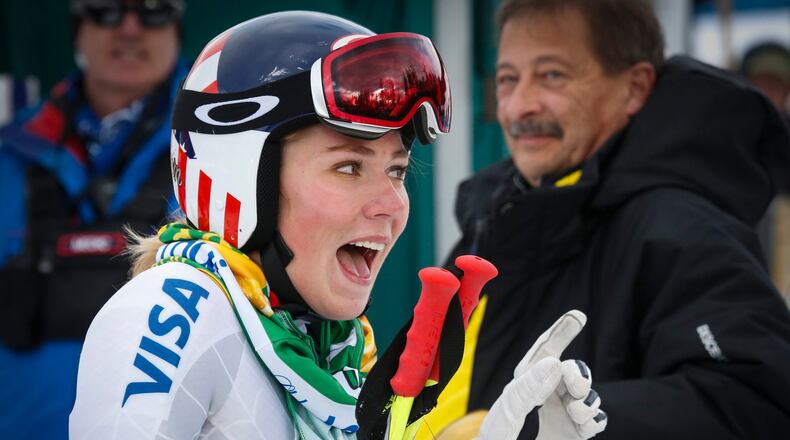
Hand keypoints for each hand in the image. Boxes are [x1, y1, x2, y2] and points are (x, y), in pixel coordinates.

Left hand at [477, 310, 606, 439]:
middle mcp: (544, 399)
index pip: (543, 353)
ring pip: (587, 394)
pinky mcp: (574, 435)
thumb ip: (525, 390)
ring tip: (577, 413)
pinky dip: (595, 418)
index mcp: (522, 387)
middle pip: (570, 371)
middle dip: (578, 373)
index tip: (578, 316)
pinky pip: (595, 418)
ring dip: (588, 399)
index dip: (559, 333)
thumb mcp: (506, 416)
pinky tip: (584, 425)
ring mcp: (561, 418)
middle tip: (576, 386)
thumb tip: (553, 363)